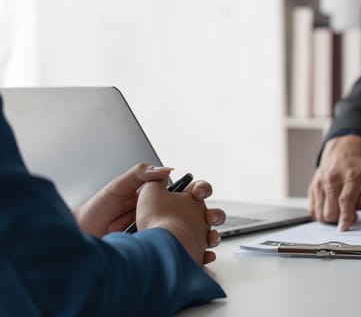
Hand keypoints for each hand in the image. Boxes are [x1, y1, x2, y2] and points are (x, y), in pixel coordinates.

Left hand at [73, 163, 224, 259]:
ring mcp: (164, 234)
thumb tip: (167, 170)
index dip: (199, 190)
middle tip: (210, 217)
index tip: (199, 192)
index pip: (187, 191)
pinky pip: (185, 253)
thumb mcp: (117, 187)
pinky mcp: (162, 251)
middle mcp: (165, 215)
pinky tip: (203, 255)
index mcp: (159, 197)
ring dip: (209, 235)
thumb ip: (140, 174)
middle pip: (199, 214)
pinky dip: (198, 255)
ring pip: (197, 234)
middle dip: (211, 214)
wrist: (84, 237)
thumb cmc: (97, 210)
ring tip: (210, 238)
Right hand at [308, 134, 360, 230]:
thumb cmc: (360, 166)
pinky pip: (312, 209)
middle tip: (348, 214)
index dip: (345, 217)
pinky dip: (321, 213)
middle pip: (330, 210)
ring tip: (339, 209)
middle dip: (340, 219)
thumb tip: (354, 212)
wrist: (344, 149)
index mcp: (351, 176)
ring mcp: (320, 182)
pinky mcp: (312, 186)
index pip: (345, 201)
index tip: (344, 227)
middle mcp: (333, 178)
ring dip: (330, 217)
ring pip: (319, 213)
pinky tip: (330, 207)